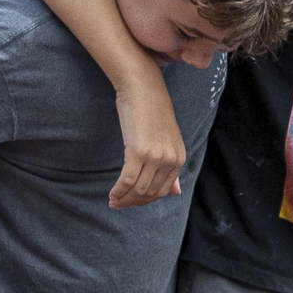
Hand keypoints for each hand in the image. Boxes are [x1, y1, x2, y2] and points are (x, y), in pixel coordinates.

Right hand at [106, 77, 187, 208]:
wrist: (143, 89)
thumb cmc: (151, 112)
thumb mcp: (166, 141)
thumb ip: (171, 167)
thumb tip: (175, 193)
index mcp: (180, 158)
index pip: (163, 190)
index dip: (146, 200)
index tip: (131, 202)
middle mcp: (171, 160)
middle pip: (150, 192)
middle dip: (133, 202)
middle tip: (118, 204)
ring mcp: (156, 157)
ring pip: (138, 189)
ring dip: (124, 198)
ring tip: (113, 200)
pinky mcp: (139, 151)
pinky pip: (127, 180)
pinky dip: (118, 190)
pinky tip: (111, 195)